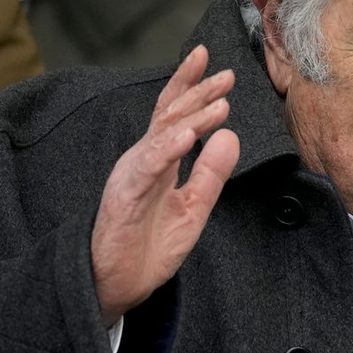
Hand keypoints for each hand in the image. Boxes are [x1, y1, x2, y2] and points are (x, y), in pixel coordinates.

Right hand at [90, 45, 238, 324]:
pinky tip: (186, 137)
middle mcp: (144, 160)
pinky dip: (167, 150)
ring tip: (219, 105)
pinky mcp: (126, 197)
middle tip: (226, 75)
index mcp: (160, 161)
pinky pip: (147, 168)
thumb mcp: (195, 207)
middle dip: (197, 92)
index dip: (194, 89)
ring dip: (191, 119)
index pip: (176, 116)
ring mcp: (133, 176)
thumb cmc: (151, 245)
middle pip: (169, 116)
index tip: (220, 70)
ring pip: (161, 137)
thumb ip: (212, 173)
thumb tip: (230, 136)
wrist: (121, 283)